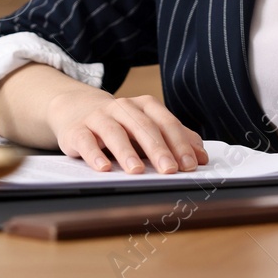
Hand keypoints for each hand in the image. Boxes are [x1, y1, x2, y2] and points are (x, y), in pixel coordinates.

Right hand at [45, 88, 209, 174]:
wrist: (76, 107)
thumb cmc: (120, 123)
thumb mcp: (148, 127)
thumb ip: (175, 139)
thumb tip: (201, 156)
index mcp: (144, 106)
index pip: (166, 122)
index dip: (179, 143)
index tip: (190, 164)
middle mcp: (122, 108)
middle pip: (143, 126)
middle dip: (158, 149)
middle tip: (169, 170)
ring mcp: (98, 117)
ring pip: (114, 132)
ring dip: (126, 152)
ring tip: (136, 171)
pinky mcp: (76, 130)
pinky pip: (85, 141)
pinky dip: (94, 154)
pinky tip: (103, 168)